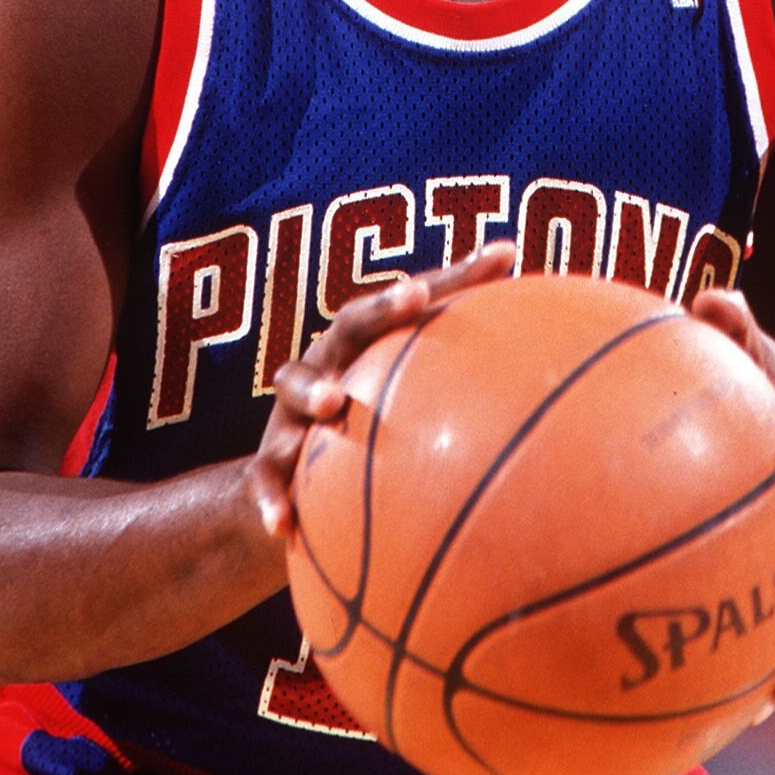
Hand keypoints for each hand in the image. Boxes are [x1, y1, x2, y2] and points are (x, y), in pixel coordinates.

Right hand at [247, 242, 516, 539]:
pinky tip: (284, 527)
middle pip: (315, 360)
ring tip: (327, 413)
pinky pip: (264, 486)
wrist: (306, 458)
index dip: (389, 304)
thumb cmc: (374, 387)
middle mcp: (313, 375)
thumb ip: (454, 300)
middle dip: (326, 370)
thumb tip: (509, 247)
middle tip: (346, 385)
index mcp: (346, 348)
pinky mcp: (270, 469)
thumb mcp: (408, 350)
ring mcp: (286, 422)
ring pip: (285, 418)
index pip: (366, 317)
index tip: (418, 293)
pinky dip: (272, 504)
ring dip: (303, 414)